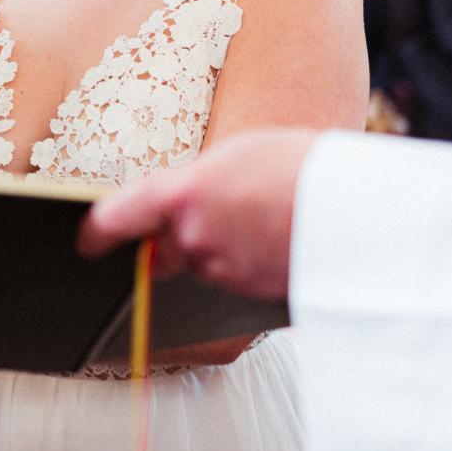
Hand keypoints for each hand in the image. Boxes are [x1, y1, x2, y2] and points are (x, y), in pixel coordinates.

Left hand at [76, 128, 321, 300]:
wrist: (365, 208)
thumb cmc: (302, 165)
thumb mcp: (236, 155)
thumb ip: (194, 184)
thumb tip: (175, 203)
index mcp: (183, 193)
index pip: (116, 219)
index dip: (97, 233)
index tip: (86, 242)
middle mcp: (194, 237)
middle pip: (162, 250)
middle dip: (174, 239)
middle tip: (210, 214)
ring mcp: (225, 271)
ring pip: (202, 266)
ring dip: (217, 250)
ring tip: (258, 218)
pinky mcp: (253, 295)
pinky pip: (235, 282)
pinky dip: (246, 265)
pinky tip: (275, 240)